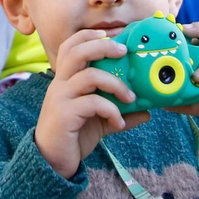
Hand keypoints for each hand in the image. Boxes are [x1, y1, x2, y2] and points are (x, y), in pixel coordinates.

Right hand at [34, 29, 150, 177]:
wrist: (51, 162)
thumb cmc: (73, 136)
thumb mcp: (99, 121)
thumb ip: (119, 112)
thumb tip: (147, 110)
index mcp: (65, 79)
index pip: (71, 46)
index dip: (90, 36)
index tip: (114, 35)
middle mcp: (60, 84)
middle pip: (77, 51)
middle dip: (103, 47)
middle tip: (125, 52)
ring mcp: (60, 98)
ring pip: (89, 76)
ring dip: (116, 84)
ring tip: (131, 98)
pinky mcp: (64, 115)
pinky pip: (92, 103)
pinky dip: (111, 111)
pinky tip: (119, 124)